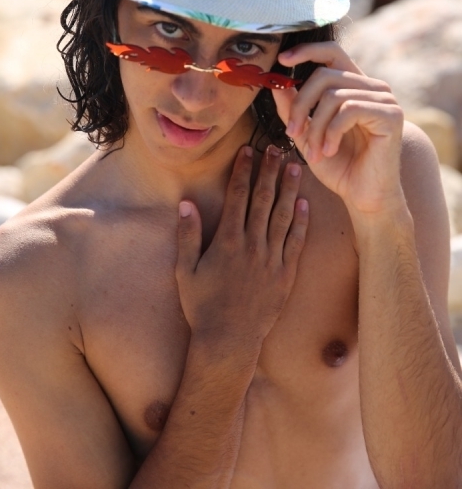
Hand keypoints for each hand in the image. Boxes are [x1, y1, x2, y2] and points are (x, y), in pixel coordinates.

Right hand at [176, 146, 307, 353]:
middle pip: (263, 200)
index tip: (248, 151)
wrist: (228, 341)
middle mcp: (252, 246)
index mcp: (227, 241)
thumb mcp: (185, 271)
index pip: (237, 197)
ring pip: (283, 216)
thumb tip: (186, 203)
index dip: (243, 171)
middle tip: (276, 149)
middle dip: (269, 172)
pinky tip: (305, 205)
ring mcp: (272, 260)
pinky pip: (295, 243)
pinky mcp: (285, 275)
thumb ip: (187, 236)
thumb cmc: (202, 307)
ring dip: (289, 190)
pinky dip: (301, 223)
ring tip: (295, 168)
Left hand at [272, 42, 404, 215]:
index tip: (282, 61)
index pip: (332, 52)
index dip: (306, 51)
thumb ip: (293, 110)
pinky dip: (331, 132)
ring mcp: (384, 99)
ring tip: (313, 152)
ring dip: (315, 127)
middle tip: (291, 133)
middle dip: (300, 104)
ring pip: (333, 95)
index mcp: (354, 86)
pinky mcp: (391, 115)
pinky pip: (349, 110)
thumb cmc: (338, 166)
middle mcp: (372, 87)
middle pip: (324, 76)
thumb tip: (276, 84)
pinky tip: (329, 150)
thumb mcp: (307, 135)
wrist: (364, 197)